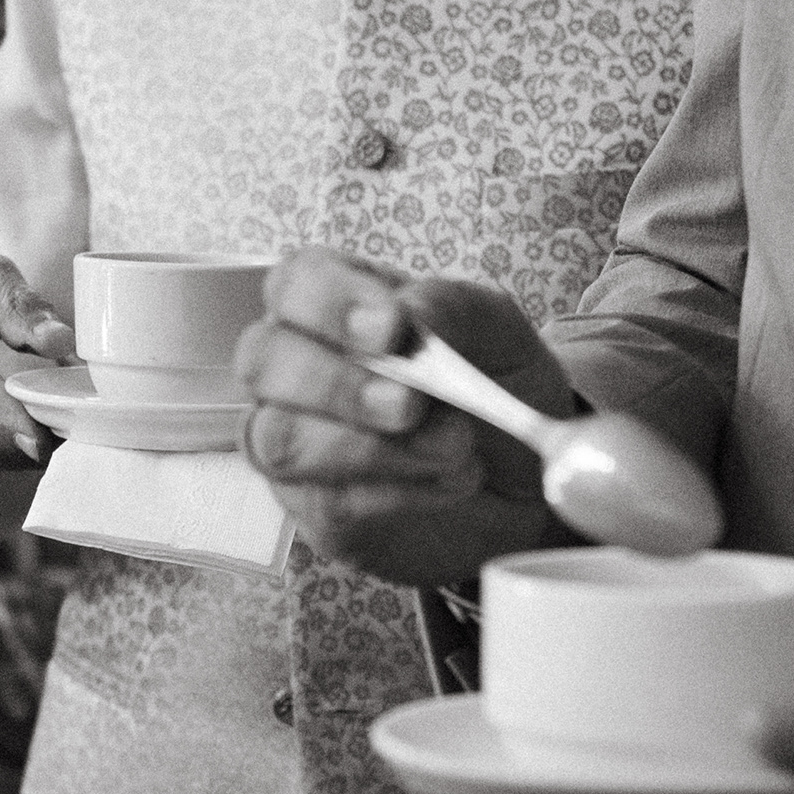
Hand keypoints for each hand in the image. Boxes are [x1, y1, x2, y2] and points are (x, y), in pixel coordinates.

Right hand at [237, 245, 564, 585]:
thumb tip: (412, 312)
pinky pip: (325, 501)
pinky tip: (447, 482)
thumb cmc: (496, 391)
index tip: (392, 328)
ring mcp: (298, 443)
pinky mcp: (319, 509)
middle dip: (337, 382)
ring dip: (367, 446)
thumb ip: (453, 310)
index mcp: (335, 308)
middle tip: (410, 404)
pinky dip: (396, 493)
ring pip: (280, 439)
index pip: (293, 284)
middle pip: (263, 359)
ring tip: (449, 447)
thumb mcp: (496, 334)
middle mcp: (298, 371)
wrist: (530, 477)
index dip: (329, 302)